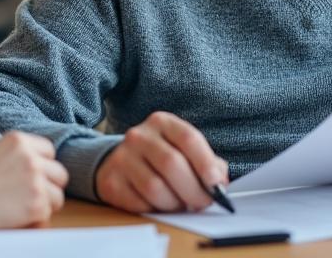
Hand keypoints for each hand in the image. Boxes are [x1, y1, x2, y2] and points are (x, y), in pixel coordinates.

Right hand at [0, 131, 67, 229]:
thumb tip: (34, 160)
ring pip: (58, 195)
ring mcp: (36, 181)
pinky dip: (36, 217)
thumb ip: (15, 153)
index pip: (48, 150)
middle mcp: (32, 158)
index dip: (42, 164)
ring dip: (46, 202)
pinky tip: (20, 216)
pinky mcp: (37, 204)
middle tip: (36, 193)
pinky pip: (47, 212)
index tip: (36, 174)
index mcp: (19, 141)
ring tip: (28, 207)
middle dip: (49, 184)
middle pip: (59, 173)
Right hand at [95, 111, 227, 212]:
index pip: (188, 138)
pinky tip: (160, 205)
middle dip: (193, 190)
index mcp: (162, 122)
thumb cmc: (160, 157)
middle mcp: (139, 136)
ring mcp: (122, 158)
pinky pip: (139, 203)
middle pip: (172, 164)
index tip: (216, 184)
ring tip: (181, 204)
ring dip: (175, 203)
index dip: (205, 163)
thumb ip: (206, 163)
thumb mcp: (183, 150)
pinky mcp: (111, 181)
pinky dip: (156, 210)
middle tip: (203, 203)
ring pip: (155, 188)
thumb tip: (220, 185)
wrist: (119, 162)